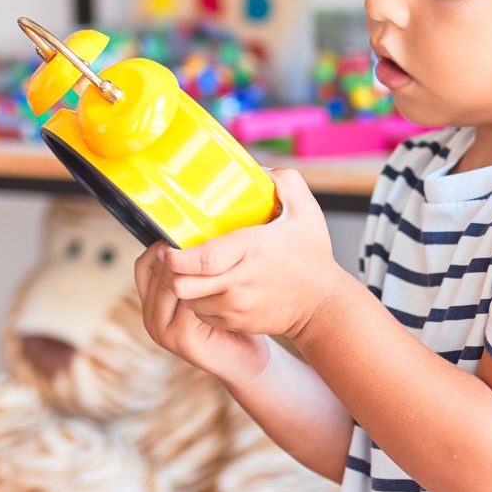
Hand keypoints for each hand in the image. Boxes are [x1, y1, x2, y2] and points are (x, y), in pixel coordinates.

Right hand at [135, 241, 271, 386]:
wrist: (246, 359)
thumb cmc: (229, 318)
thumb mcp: (205, 289)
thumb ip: (192, 269)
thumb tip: (196, 226)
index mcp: (151, 302)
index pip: (144, 264)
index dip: (161, 245)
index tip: (185, 229)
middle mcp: (151, 317)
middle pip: (156, 271)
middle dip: (178, 253)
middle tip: (204, 234)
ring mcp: (162, 330)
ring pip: (170, 284)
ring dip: (190, 267)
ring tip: (214, 251)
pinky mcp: (180, 338)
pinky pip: (187, 302)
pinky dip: (202, 286)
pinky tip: (221, 274)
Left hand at [159, 170, 345, 341]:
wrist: (323, 305)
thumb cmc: (312, 258)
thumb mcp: (306, 211)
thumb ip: (285, 182)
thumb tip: (260, 169)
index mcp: (250, 250)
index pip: (201, 260)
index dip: (175, 256)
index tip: (168, 246)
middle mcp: (239, 282)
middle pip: (183, 285)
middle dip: (170, 272)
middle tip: (172, 257)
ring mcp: (236, 306)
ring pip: (188, 301)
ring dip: (184, 286)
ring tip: (190, 271)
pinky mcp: (236, 322)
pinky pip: (202, 314)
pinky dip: (199, 301)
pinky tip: (208, 287)